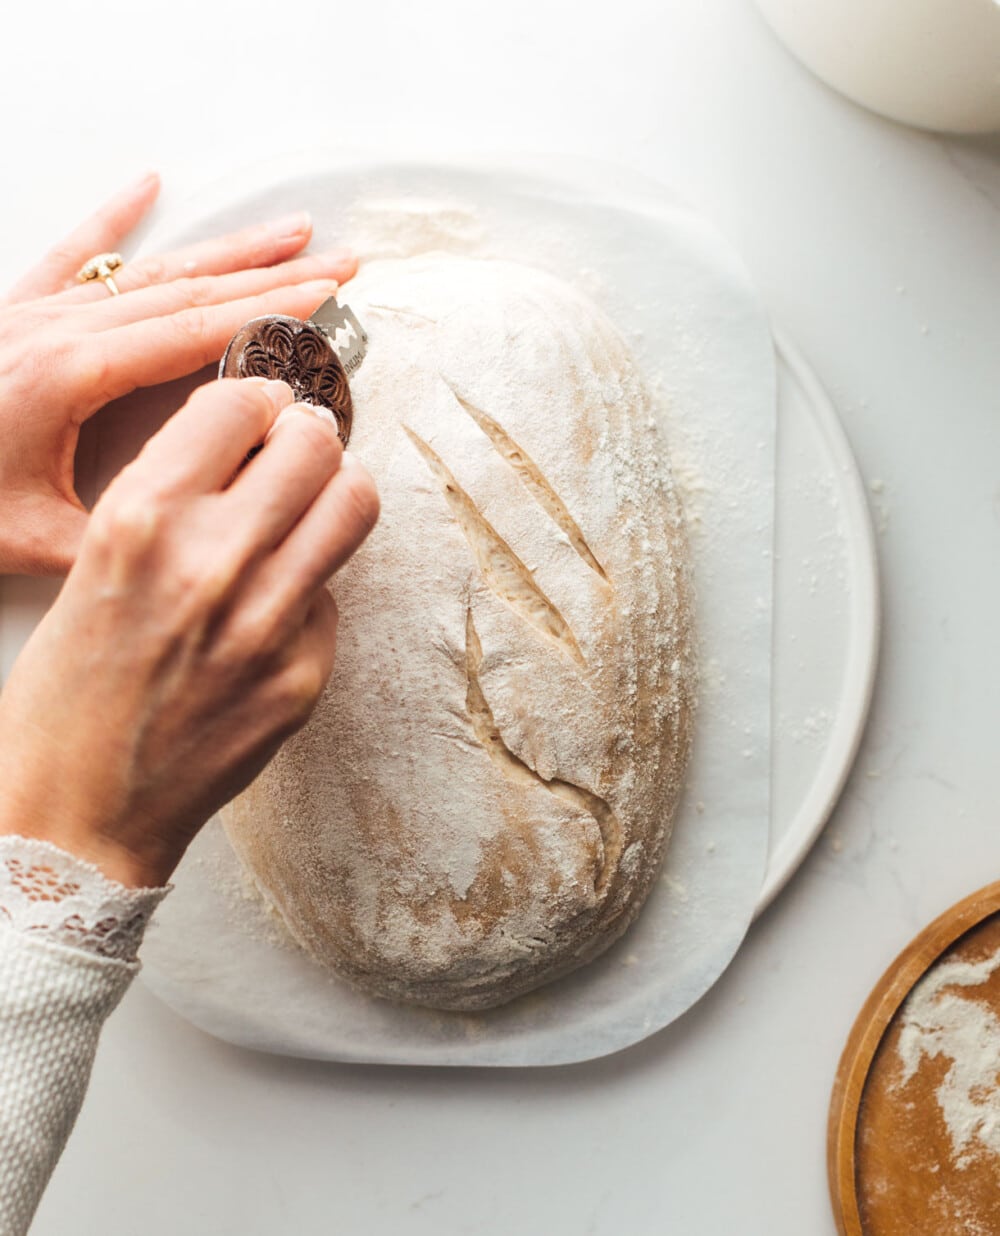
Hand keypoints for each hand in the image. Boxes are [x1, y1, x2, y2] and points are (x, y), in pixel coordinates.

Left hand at [0, 170, 355, 575]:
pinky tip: (145, 185)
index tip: (329, 295)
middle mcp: (61, 330)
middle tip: (340, 260)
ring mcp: (36, 312)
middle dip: (275, 274)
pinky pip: (74, 255)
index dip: (271, 312)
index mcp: (75, 377)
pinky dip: (113, 219)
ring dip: (223, 249)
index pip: (197, 331)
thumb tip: (195, 539)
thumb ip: (123, 538)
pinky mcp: (14, 311)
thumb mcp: (35, 541)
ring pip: (150, 268)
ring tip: (288, 231)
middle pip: (191, 289)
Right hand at [0, 378, 379, 887]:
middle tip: (298, 448)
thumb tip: (248, 447)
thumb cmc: (67, 690)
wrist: (77, 813)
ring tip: (310, 506)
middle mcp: (214, 561)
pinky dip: (310, 588)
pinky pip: (332, 596)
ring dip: (335, 491)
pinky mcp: (304, 675)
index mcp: (142, 519)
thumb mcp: (92, 565)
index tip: (264, 406)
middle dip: (309, 435)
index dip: (259, 396)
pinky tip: (272, 612)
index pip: (240, 403)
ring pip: (353, 504)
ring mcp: (270, 623)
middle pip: (316, 443)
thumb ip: (172, 500)